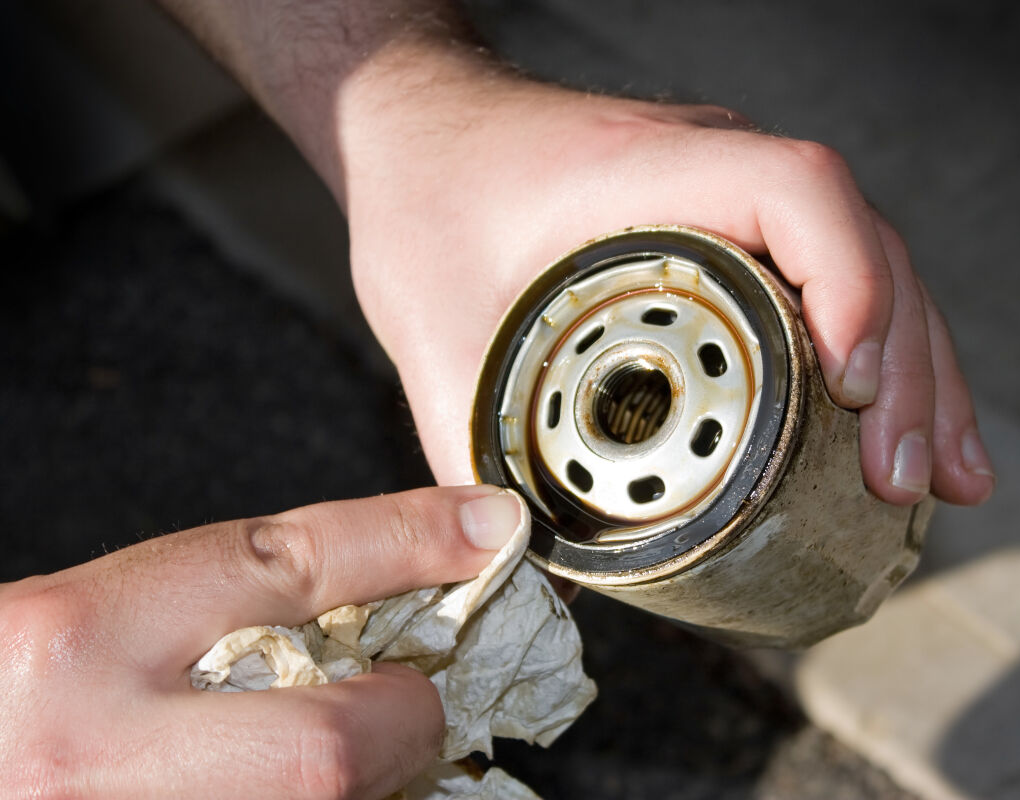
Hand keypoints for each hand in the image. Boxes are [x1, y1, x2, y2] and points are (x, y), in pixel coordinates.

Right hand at [0, 485, 522, 798]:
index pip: (285, 564)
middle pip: (324, 749)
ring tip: (363, 738)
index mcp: (80, 636)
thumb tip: (396, 581)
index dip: (408, 540)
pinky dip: (340, 797)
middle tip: (409, 702)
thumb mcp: (104, 613)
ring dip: (371, 778)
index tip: (484, 530)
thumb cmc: (31, 684)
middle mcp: (95, 753)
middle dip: (400, 724)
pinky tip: (302, 776)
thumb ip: (232, 599)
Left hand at [154, 0, 994, 505]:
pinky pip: (837, 281)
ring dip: (919, 370)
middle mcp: (713, 173)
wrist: (424, 138)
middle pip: (864, 242)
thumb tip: (535, 571)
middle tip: (903, 483)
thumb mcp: (434, 333)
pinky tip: (905, 430)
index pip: (797, 188)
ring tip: (942, 477)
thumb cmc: (428, 205)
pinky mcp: (737, 231)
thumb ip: (474, 454)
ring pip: (872, 265)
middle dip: (905, 365)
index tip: (853, 382)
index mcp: (645, 175)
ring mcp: (735, 198)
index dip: (848, 277)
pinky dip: (882, 354)